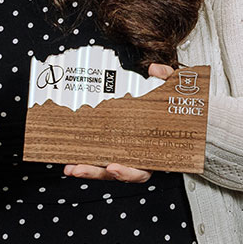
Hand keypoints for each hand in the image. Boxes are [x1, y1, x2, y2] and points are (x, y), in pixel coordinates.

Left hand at [62, 62, 171, 183]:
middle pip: (116, 172)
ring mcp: (121, 154)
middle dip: (97, 172)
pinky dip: (83, 160)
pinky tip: (70, 160)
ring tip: (72, 167)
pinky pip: (96, 157)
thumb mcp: (172, 92)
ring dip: (86, 169)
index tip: (114, 167)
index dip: (128, 173)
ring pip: (103, 168)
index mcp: (152, 152)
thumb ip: (167, 80)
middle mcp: (136, 158)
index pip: (141, 171)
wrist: (171, 109)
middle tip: (80, 168)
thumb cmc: (169, 107)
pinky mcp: (108, 146)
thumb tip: (155, 70)